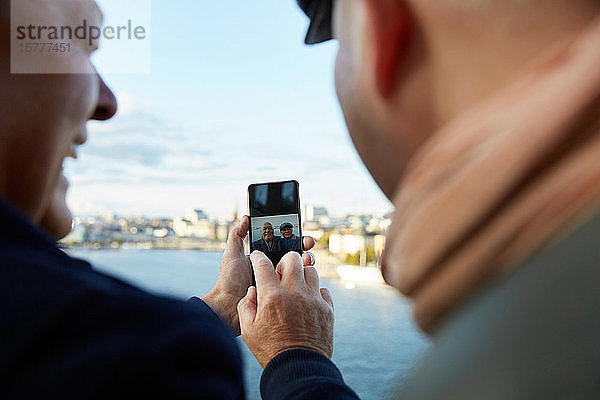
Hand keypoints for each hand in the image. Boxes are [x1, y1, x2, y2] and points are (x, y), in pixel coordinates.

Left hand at [202, 216, 316, 335]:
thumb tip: (246, 217)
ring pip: (299, 268)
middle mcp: (273, 268)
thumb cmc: (228, 281)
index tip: (298, 230)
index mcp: (263, 258)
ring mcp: (279, 282)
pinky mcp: (283, 295)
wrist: (227, 307)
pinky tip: (306, 271)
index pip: (281, 243)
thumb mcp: (232, 254)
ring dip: (307, 260)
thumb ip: (237, 235)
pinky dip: (305, 277)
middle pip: (293, 254)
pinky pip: (297, 284)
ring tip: (307, 258)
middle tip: (307, 243)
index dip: (291, 236)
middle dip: (303, 246)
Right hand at [237, 251, 333, 367]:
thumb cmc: (271, 350)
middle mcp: (294, 293)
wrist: (299, 368)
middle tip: (281, 274)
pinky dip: (315, 292)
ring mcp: (313, 300)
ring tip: (296, 288)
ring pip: (311, 271)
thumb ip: (246, 306)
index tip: (258, 258)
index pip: (263, 265)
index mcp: (272, 296)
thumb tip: (253, 291)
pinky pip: (323, 290)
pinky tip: (308, 302)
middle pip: (293, 259)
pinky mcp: (327, 309)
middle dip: (284, 262)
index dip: (258, 258)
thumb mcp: (248, 330)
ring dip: (301, 276)